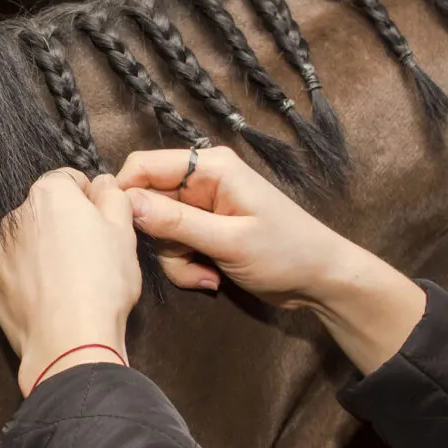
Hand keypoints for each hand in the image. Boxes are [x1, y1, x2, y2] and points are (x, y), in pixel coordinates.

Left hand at [0, 170, 140, 394]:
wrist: (69, 341)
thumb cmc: (101, 283)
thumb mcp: (123, 231)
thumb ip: (113, 197)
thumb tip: (104, 185)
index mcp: (48, 195)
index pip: (69, 180)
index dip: (91, 199)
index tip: (104, 222)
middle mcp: (16, 217)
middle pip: (45, 212)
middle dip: (66, 226)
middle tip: (92, 255)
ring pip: (28, 243)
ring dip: (45, 252)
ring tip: (71, 281)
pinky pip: (15, 274)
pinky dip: (30, 280)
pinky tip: (52, 299)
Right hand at [117, 147, 424, 373]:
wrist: (321, 281)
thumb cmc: (286, 253)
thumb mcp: (229, 240)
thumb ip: (176, 222)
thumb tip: (127, 203)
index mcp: (210, 167)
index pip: (144, 166)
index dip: (127, 196)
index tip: (126, 231)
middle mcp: (202, 180)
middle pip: (148, 203)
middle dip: (161, 240)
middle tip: (188, 261)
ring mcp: (203, 207)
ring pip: (159, 231)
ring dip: (175, 260)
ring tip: (206, 275)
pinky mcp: (205, 231)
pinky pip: (175, 246)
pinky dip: (186, 266)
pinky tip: (212, 278)